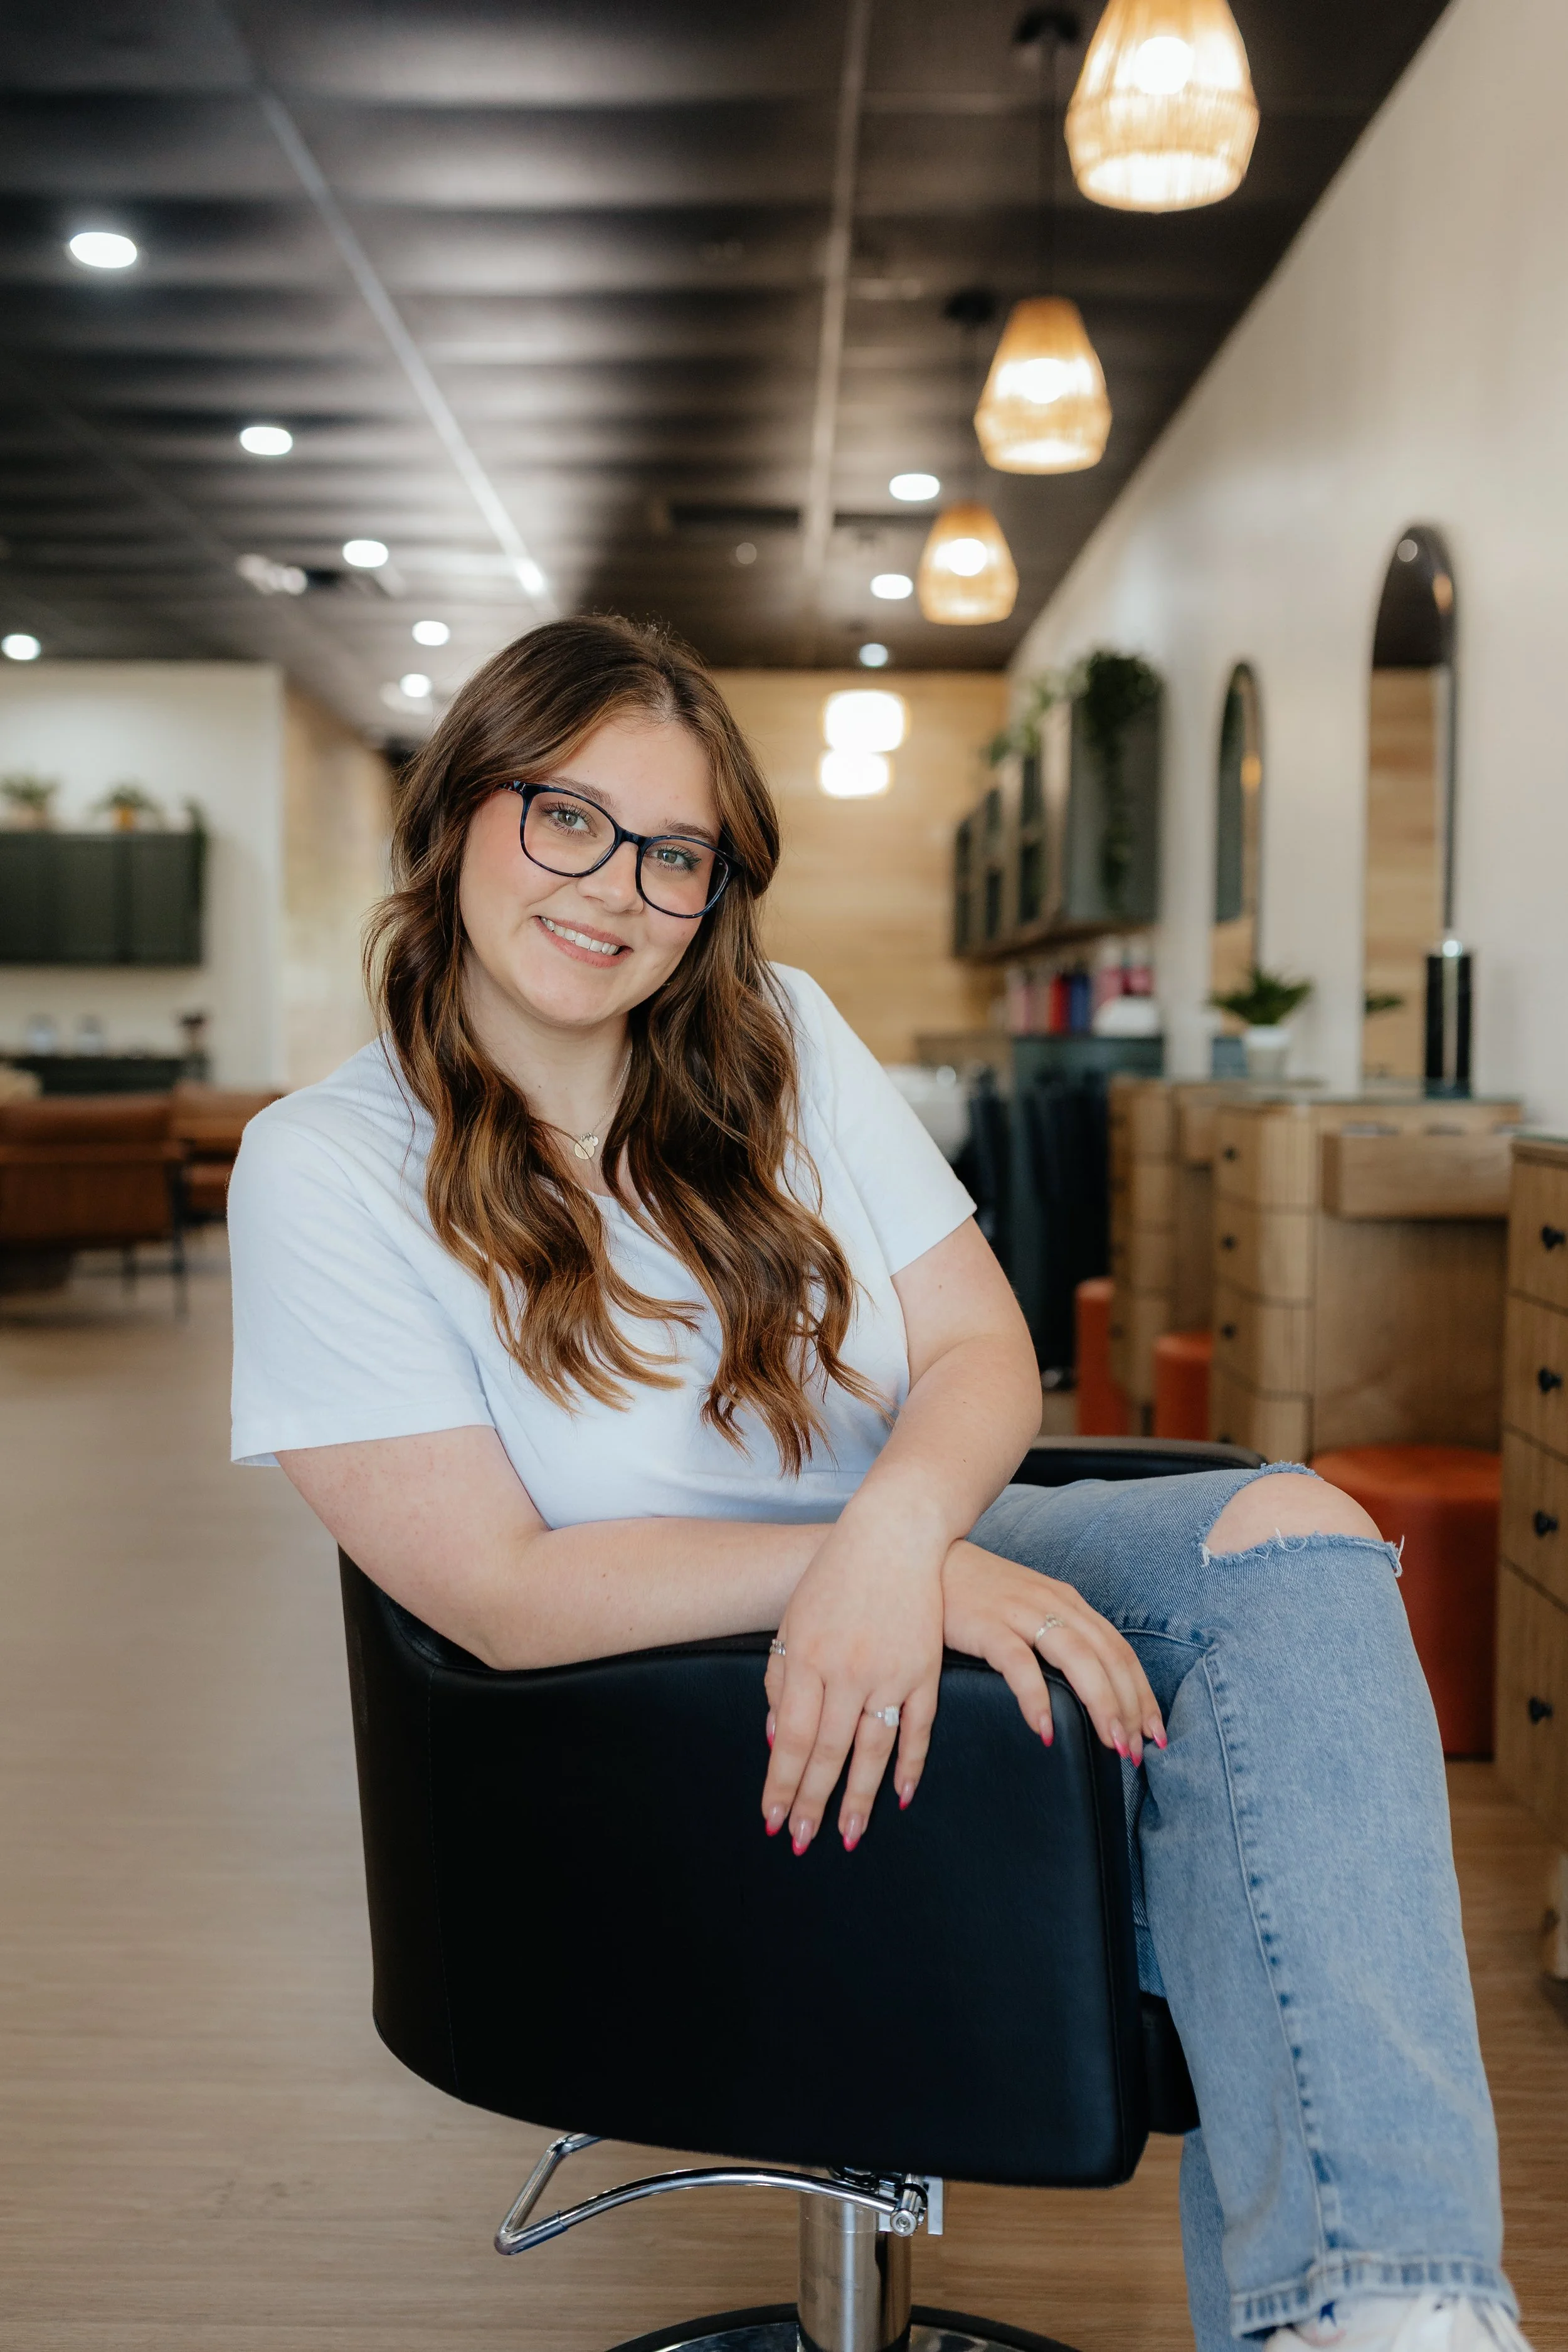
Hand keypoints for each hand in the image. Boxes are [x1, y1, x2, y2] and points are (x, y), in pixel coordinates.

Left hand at [761, 1504, 944, 1855]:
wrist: (894, 1534)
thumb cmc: (835, 1576)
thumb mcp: (794, 1620)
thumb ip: (781, 1680)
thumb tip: (778, 1741)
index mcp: (809, 1658)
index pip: (793, 1739)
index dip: (782, 1784)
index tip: (771, 1820)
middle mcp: (849, 1670)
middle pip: (829, 1752)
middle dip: (813, 1802)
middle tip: (801, 1842)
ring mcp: (891, 1671)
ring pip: (873, 1750)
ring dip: (859, 1799)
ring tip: (849, 1837)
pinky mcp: (925, 1669)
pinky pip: (919, 1728)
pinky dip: (910, 1765)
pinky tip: (898, 1797)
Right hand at [940, 1540, 1165, 1764]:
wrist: (926, 1555)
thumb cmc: (977, 1591)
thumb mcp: (1029, 1606)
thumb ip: (1056, 1636)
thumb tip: (1088, 1685)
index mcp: (1068, 1601)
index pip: (1119, 1650)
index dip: (1142, 1693)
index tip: (1155, 1732)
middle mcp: (1054, 1603)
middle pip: (1107, 1658)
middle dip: (1131, 1707)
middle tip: (1139, 1751)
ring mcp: (1021, 1612)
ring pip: (1078, 1659)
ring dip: (1102, 1704)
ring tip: (1113, 1742)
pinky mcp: (987, 1625)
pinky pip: (1020, 1664)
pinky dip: (1037, 1698)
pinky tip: (1045, 1729)